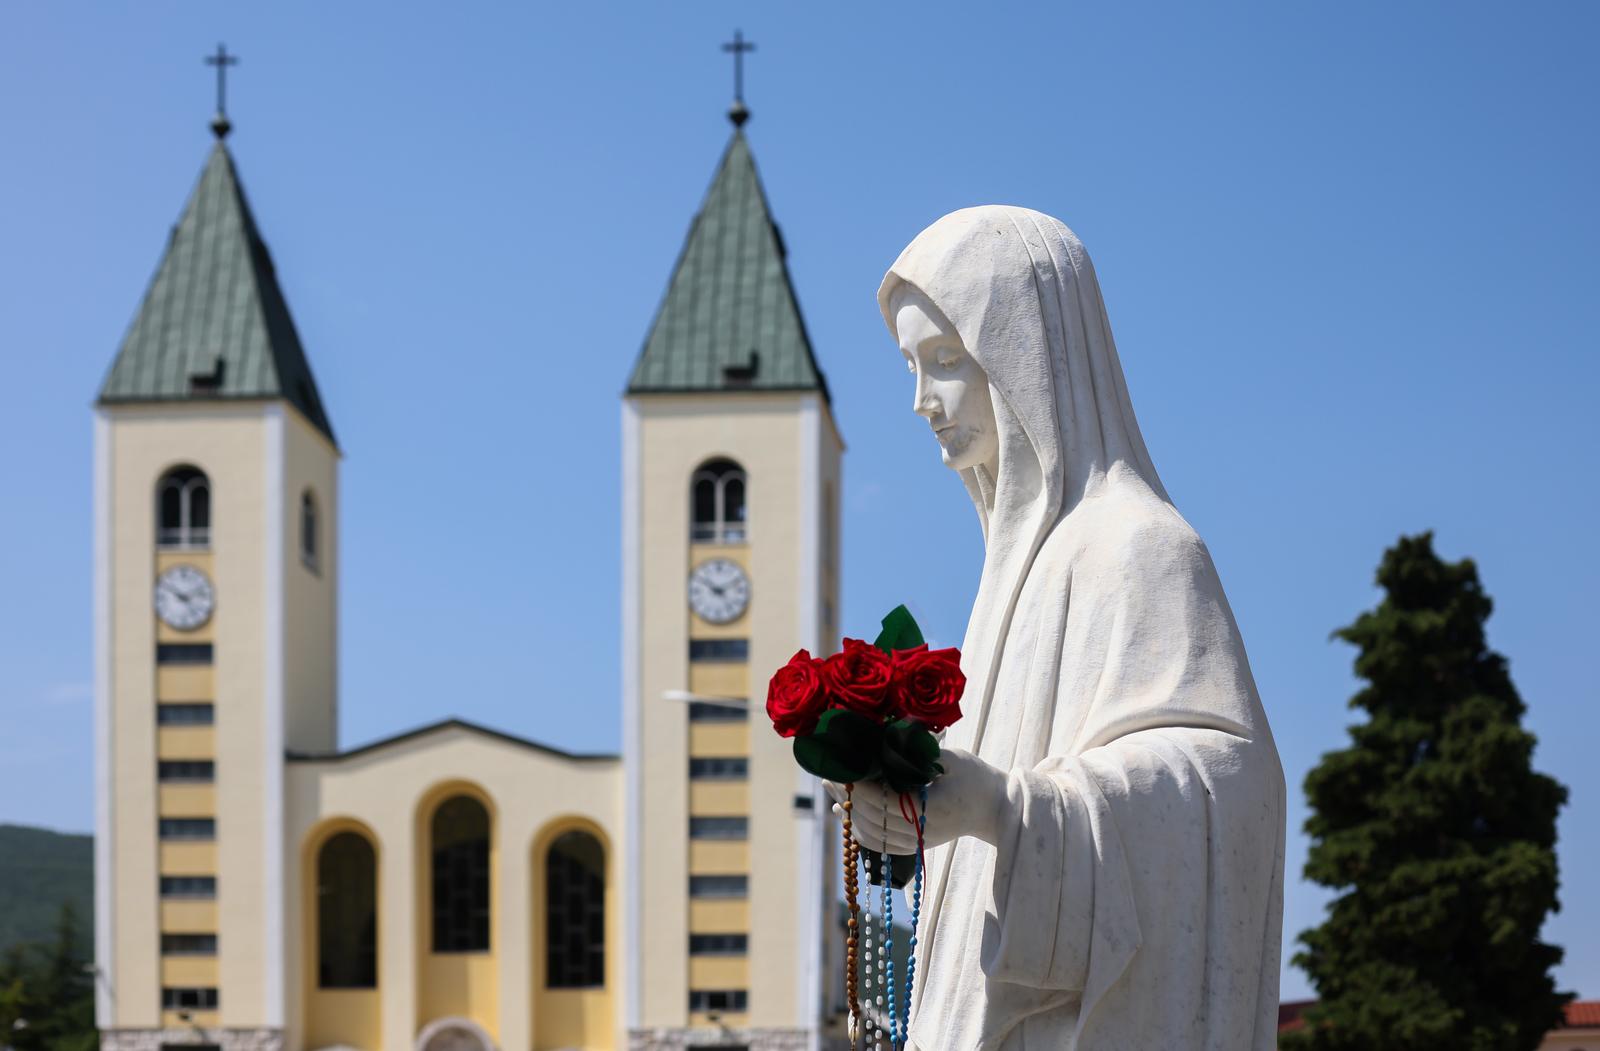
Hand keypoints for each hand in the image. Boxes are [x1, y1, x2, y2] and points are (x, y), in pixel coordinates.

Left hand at [823, 747, 1007, 853]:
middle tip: (829, 776)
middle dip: (850, 797)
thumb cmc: (977, 778)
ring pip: (874, 834)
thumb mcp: (951, 758)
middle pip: (875, 819)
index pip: (886, 801)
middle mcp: (922, 831)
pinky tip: (844, 814)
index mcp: (932, 808)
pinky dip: (860, 830)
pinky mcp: (917, 846)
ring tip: (832, 791)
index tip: (844, 768)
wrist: (997, 810)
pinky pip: (881, 844)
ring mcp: (919, 842)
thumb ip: (918, 753)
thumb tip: (884, 740)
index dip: (862, 786)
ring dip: (850, 813)